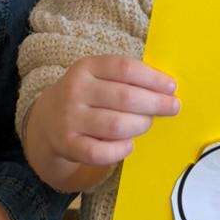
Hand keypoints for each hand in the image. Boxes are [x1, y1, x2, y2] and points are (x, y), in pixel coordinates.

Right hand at [34, 55, 179, 175]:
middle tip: (172, 108)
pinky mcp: (67, 144)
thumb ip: (127, 79)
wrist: (47, 121)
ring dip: (140, 125)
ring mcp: (69, 118)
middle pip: (125, 98)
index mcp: (86, 67)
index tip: (172, 87)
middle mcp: (75, 90)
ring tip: (146, 123)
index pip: (125, 68)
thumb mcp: (98, 77)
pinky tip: (129, 144)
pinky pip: (100, 152)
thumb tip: (167, 89)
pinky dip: (121, 150)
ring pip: (116, 125)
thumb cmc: (87, 97)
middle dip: (155, 104)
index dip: (153, 78)